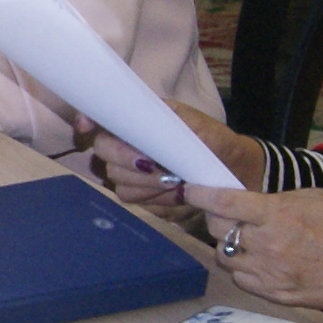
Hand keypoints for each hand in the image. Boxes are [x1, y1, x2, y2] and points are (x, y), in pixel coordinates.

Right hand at [75, 100, 253, 224]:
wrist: (235, 174)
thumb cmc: (215, 143)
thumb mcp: (199, 126)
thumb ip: (169, 121)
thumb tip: (142, 123)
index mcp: (138, 124)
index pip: (100, 119)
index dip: (86, 121)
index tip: (86, 127)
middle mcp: (128, 148)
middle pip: (104, 155)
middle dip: (129, 162)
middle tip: (158, 167)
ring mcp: (133, 176)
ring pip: (119, 183)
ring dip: (148, 185)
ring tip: (176, 182)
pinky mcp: (144, 200)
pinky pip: (137, 204)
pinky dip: (158, 200)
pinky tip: (177, 195)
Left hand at [183, 182, 322, 322]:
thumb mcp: (319, 198)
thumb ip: (280, 200)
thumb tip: (255, 203)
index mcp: (278, 216)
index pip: (224, 203)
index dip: (201, 194)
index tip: (191, 189)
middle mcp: (267, 246)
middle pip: (217, 230)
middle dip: (216, 218)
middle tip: (228, 213)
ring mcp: (268, 274)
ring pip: (224, 257)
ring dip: (228, 245)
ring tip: (249, 238)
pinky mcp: (274, 295)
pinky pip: (241, 279)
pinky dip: (242, 267)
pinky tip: (259, 260)